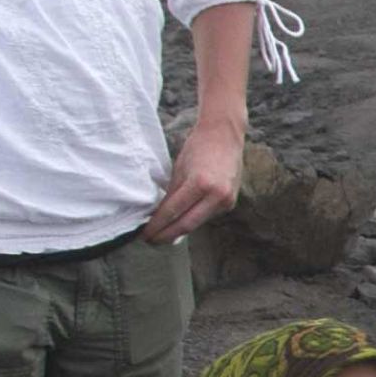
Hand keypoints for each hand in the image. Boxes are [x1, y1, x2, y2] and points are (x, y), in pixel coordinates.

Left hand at [143, 115, 245, 245]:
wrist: (225, 136)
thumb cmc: (198, 147)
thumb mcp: (179, 170)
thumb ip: (172, 194)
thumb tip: (159, 215)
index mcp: (200, 183)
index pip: (173, 211)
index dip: (157, 225)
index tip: (145, 234)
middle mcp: (216, 195)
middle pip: (187, 225)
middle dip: (167, 235)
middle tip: (151, 241)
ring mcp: (226, 201)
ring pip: (197, 223)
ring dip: (179, 230)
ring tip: (163, 234)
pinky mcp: (230, 203)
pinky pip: (207, 216)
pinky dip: (193, 219)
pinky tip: (181, 222)